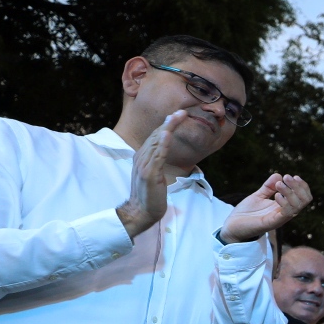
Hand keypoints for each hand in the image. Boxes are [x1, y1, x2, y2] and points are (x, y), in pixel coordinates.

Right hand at [117, 111, 184, 238]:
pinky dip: (162, 144)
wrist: (141, 211)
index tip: (178, 115)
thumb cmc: (150, 194)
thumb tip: (162, 149)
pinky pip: (157, 156)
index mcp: (142, 156)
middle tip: (182, 111)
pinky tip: (167, 134)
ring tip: (177, 116)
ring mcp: (144, 165)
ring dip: (168, 128)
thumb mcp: (153, 173)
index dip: (167, 125)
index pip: (155, 136)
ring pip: (157, 142)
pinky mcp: (149, 173)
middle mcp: (141, 157)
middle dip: (170, 122)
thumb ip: (156, 160)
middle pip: (156, 135)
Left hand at [221, 173, 312, 243]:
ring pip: (298, 206)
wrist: (232, 227)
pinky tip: (276, 196)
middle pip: (305, 200)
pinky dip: (285, 202)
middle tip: (287, 177)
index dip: (302, 185)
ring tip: (279, 185)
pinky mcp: (272, 223)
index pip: (303, 197)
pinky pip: (286, 213)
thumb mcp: (258, 196)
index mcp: (284, 206)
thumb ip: (268, 187)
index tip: (291, 176)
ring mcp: (279, 219)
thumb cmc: (245, 213)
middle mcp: (285, 213)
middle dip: (298, 186)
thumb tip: (279, 175)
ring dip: (291, 192)